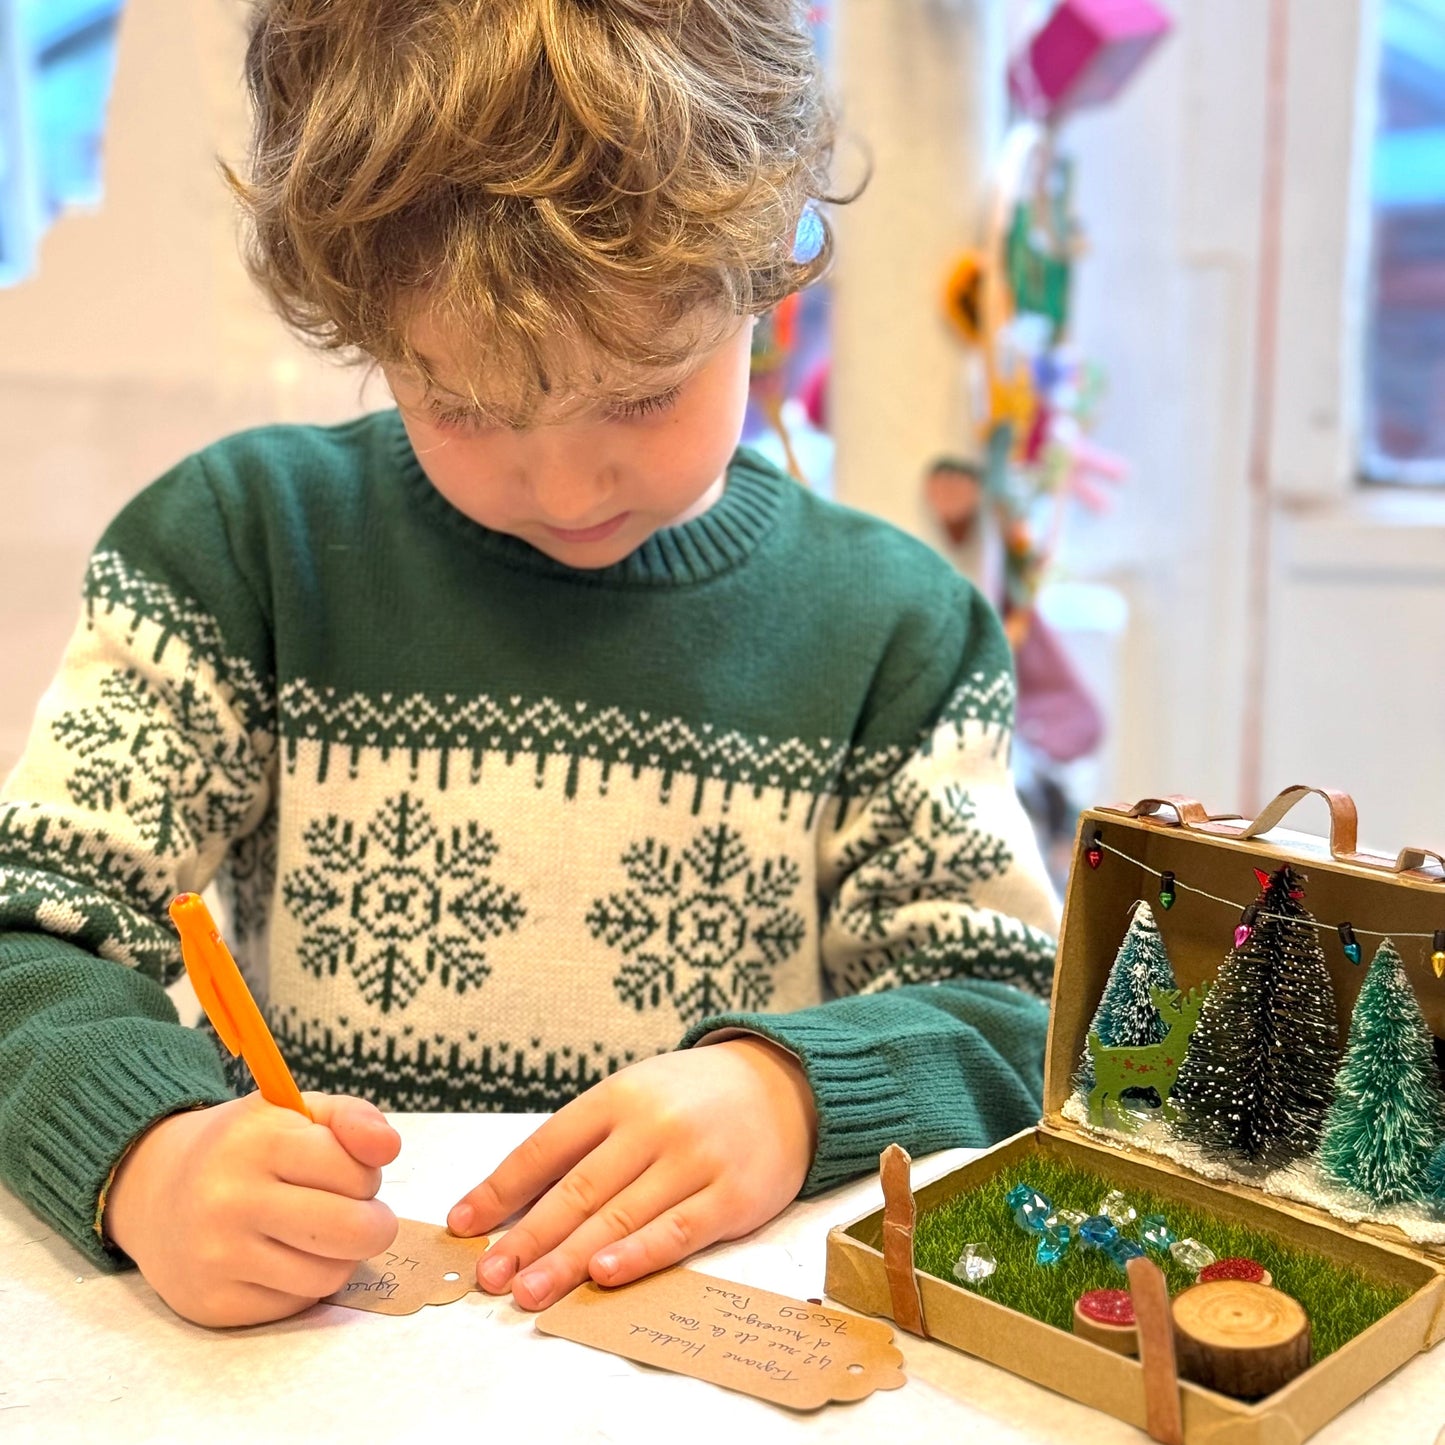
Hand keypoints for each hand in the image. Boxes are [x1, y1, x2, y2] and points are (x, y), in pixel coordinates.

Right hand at [104, 1091, 400, 1326]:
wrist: (156, 1191)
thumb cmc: (246, 1147)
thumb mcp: (297, 1112)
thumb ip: (354, 1118)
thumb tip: (389, 1149)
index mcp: (259, 1141)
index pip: (356, 1172)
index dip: (365, 1173)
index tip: (347, 1171)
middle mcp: (231, 1200)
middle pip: (353, 1232)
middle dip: (373, 1223)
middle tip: (356, 1212)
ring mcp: (217, 1257)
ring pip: (330, 1275)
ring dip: (339, 1256)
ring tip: (315, 1232)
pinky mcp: (212, 1304)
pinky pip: (296, 1305)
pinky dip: (303, 1284)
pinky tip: (280, 1257)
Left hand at [448, 1036, 817, 1310]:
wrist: (783, 1084)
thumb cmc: (693, 1098)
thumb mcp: (635, 1094)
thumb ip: (585, 1141)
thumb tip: (517, 1199)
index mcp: (618, 1095)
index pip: (547, 1145)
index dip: (502, 1188)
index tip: (464, 1223)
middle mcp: (652, 1124)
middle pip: (578, 1188)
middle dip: (528, 1237)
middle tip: (491, 1275)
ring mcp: (694, 1159)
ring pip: (621, 1216)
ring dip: (569, 1258)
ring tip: (530, 1290)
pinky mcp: (731, 1194)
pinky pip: (678, 1230)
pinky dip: (639, 1254)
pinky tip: (605, 1273)